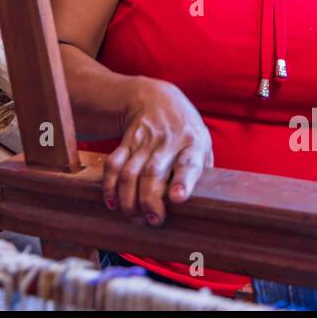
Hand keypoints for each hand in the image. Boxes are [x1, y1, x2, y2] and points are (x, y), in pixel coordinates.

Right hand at [103, 77, 213, 226]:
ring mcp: (143, 141)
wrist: (154, 97)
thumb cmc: (185, 128)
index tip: (178, 198)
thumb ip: (203, 168)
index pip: (188, 163)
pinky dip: (110, 186)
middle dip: (149, 200)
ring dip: (129, 199)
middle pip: (152, 173)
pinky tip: (113, 202)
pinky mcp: (126, 143)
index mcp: (192, 143)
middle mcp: (167, 142)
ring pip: (129, 172)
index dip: (182, 182)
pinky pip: (113, 165)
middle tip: (153, 220)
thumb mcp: (202, 141)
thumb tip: (207, 202)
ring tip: (134, 217)